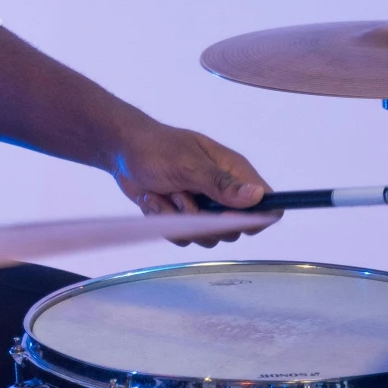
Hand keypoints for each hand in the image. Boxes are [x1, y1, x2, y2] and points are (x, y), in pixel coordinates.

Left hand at [110, 121, 276, 245]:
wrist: (121, 152)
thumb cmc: (156, 148)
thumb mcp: (188, 164)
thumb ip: (221, 184)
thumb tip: (257, 197)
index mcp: (234, 172)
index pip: (267, 203)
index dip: (256, 218)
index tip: (227, 217)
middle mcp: (223, 193)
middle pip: (234, 229)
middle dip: (206, 220)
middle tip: (183, 197)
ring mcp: (203, 207)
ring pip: (207, 237)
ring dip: (179, 219)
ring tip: (164, 193)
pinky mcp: (183, 218)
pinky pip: (183, 238)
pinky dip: (164, 221)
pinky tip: (153, 199)